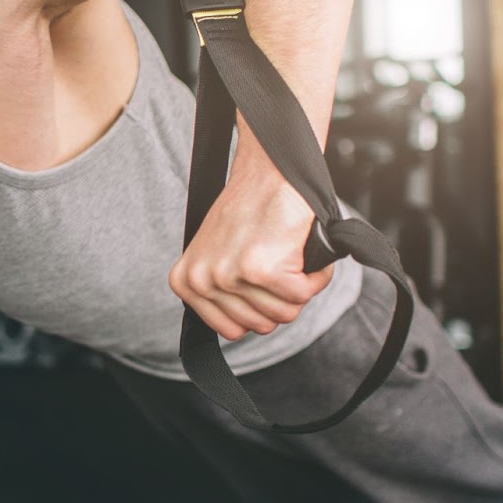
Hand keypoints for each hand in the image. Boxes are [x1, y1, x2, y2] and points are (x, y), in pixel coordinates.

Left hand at [169, 164, 333, 341]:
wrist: (268, 172)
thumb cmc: (248, 209)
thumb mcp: (215, 254)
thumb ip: (220, 291)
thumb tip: (241, 327)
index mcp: (186, 282)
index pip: (232, 330)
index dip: (258, 309)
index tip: (262, 281)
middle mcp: (203, 281)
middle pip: (262, 325)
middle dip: (281, 299)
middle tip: (281, 263)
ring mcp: (230, 276)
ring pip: (285, 314)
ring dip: (300, 287)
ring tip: (291, 255)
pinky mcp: (262, 269)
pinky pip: (303, 295)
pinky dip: (316, 277)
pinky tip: (303, 253)